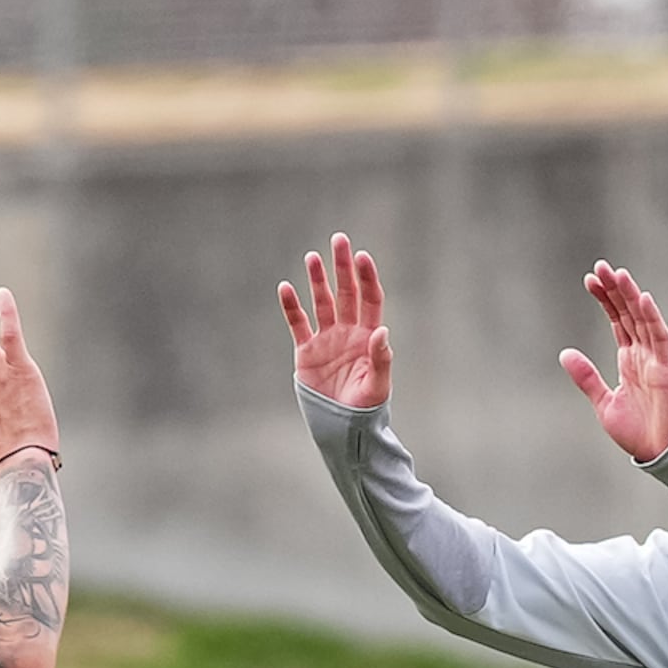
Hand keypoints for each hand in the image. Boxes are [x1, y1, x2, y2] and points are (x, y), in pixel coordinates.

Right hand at [278, 233, 394, 409]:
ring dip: (317, 279)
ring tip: (312, 257)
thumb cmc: (366, 409)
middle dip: (342, 266)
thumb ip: (381, 358)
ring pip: (321, 302)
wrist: (343, 428)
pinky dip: (291, 307)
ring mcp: (326, 340)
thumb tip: (381, 331)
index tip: (361, 256)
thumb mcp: (377, 385)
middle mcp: (348, 332)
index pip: (369, 299)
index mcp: (368, 336)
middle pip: (345, 292)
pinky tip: (285, 287)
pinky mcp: (306, 352)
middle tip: (338, 239)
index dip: (366, 277)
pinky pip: (297, 324)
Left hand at [561, 260, 667, 464]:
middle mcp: (643, 353)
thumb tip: (565, 353)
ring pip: (644, 320)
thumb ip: (586, 377)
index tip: (590, 280)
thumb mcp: (603, 401)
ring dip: (632, 296)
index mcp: (629, 359)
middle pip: (629, 313)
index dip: (605, 299)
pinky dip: (652, 318)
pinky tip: (643, 299)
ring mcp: (656, 359)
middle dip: (615, 290)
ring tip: (618, 274)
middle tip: (601, 266)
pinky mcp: (667, 369)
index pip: (617, 320)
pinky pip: (661, 338)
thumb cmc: (638, 429)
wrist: (659, 451)